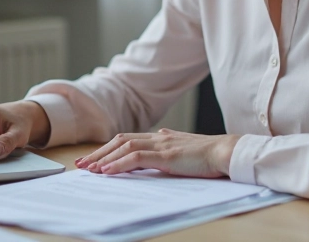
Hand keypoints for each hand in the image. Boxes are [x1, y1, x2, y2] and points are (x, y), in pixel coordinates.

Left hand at [75, 128, 241, 177]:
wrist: (227, 152)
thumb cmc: (210, 155)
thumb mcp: (184, 149)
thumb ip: (170, 144)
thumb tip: (159, 139)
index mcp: (161, 137)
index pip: (127, 140)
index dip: (108, 148)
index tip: (93, 159)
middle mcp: (158, 137)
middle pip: (120, 141)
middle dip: (99, 152)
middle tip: (81, 164)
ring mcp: (162, 145)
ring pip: (124, 147)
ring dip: (104, 158)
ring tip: (88, 169)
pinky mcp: (166, 155)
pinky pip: (136, 158)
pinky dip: (119, 164)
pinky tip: (107, 170)